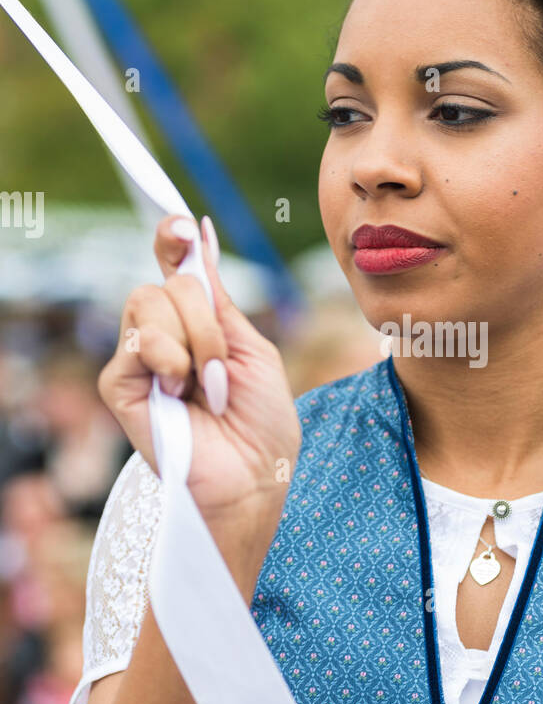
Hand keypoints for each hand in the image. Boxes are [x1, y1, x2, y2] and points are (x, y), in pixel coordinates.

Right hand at [98, 215, 300, 536]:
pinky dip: (169, 361)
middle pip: (167, 284)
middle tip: (223, 367)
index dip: (170, 239)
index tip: (180, 225)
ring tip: (209, 387)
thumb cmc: (262, 424)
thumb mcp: (253, 348)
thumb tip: (198, 236)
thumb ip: (218, 298)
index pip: (172, 267)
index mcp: (198, 325)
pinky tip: (181, 393)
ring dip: (194, 342)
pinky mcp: (119, 387)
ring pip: (147, 304)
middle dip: (206, 321)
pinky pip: (136, 343)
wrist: (255, 478)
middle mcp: (164, 337)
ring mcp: (140, 361)